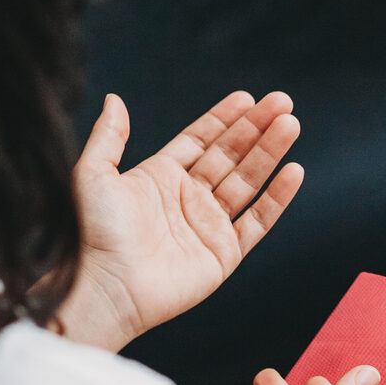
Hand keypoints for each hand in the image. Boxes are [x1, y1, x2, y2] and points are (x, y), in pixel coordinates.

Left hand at [54, 91, 303, 351]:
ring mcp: (208, 226)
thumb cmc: (92, 234)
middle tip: (282, 101)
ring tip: (291, 124)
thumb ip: (108, 137)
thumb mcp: (93, 175)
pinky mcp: (224, 255)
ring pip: (248, 181)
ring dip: (270, 152)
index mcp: (160, 178)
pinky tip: (293, 171)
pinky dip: (277, 198)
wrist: (105, 286)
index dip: (225, 118)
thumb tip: (114, 99)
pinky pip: (257, 221)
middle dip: (257, 127)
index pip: (201, 140)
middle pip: (231, 155)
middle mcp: (187, 199)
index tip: (248, 98)